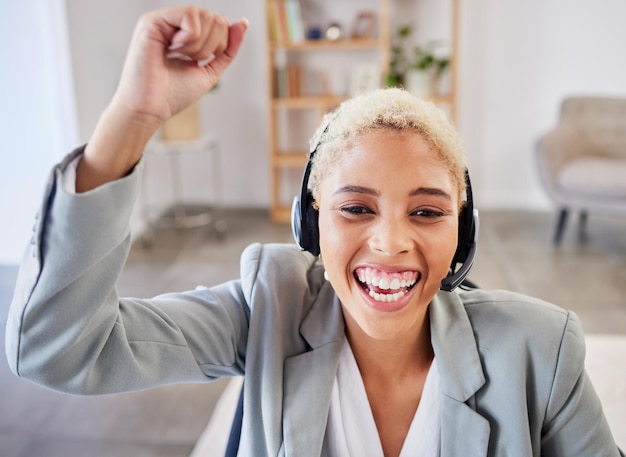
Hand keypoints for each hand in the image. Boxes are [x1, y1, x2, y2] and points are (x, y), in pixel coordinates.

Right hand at [77, 7, 246, 191]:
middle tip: (189, 61)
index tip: (200, 62)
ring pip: (205, 14)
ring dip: (200, 45)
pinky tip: (173, 50)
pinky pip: (190, 14)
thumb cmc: (173, 94)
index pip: (221, 23)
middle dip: (212, 46)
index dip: (221, 45)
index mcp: (188, 34)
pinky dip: (190, 38)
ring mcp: (164, 20)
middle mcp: (176, 24)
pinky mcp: (153, 21)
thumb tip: (243, 23)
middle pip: (216, 18)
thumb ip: (228, 49)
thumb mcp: (210, 71)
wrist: (150, 109)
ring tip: (179, 57)